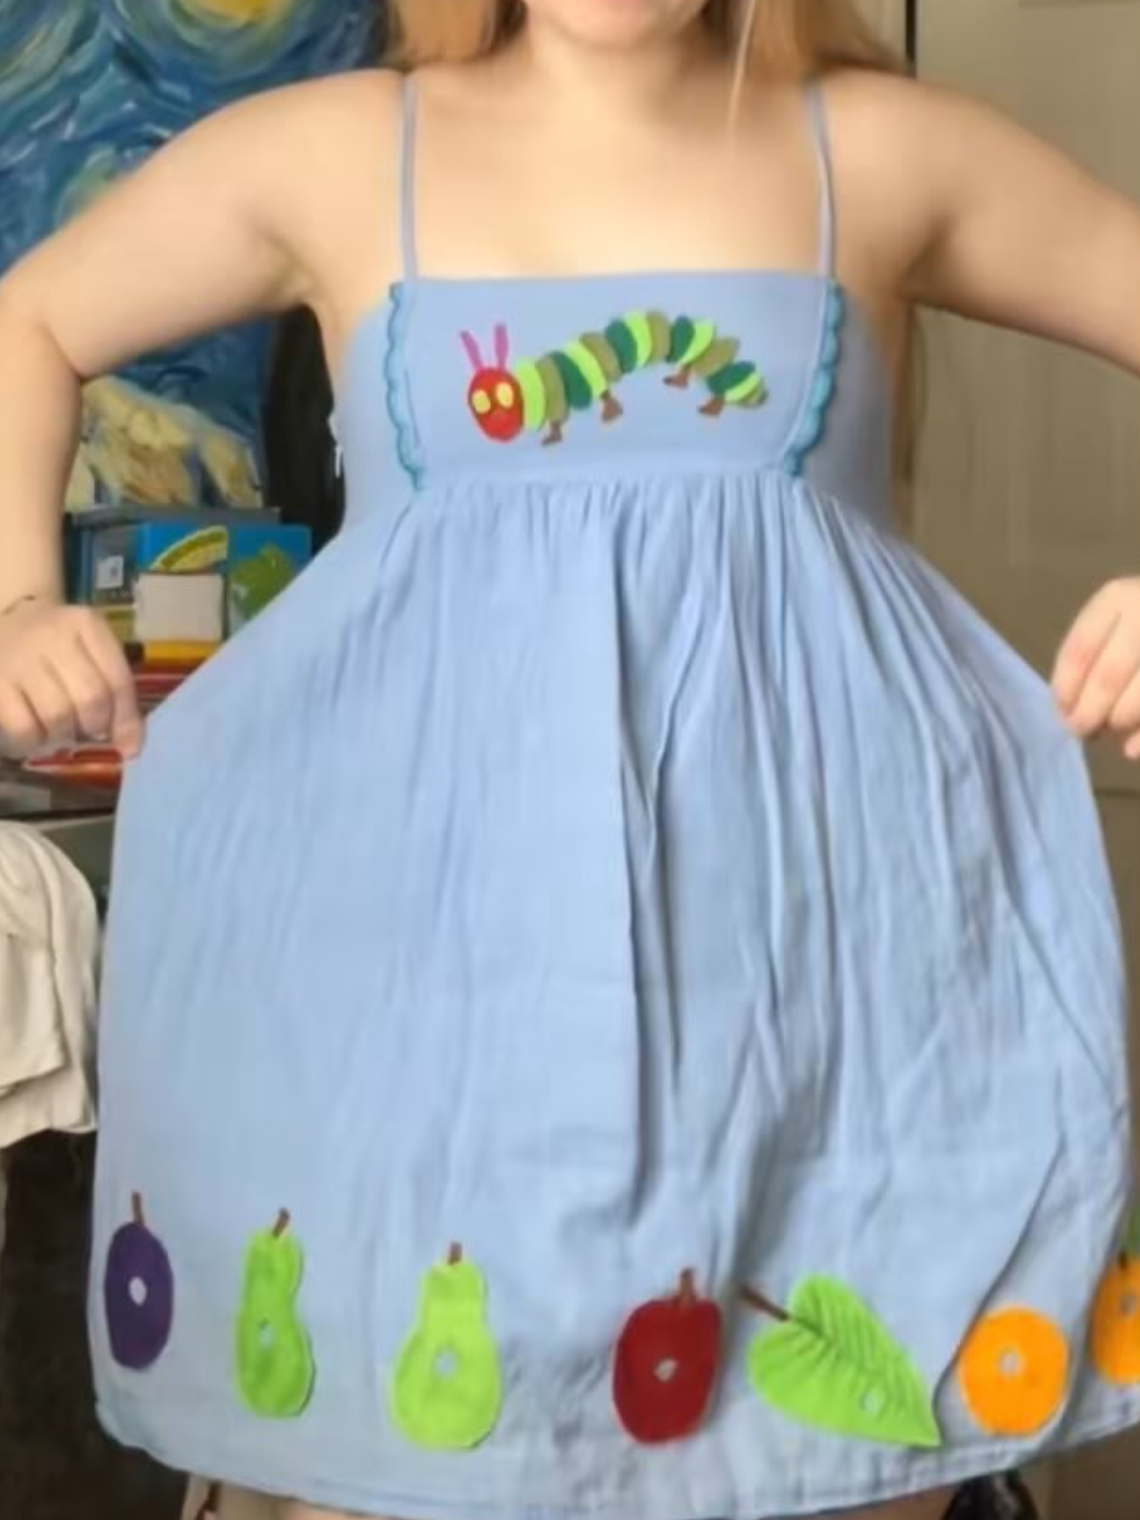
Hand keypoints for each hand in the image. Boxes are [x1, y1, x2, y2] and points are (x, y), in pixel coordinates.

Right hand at [0, 598, 142, 759]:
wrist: (3, 619)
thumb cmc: (54, 643)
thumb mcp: (89, 649)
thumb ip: (113, 690)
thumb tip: (130, 746)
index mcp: (86, 626)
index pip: (118, 680)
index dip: (127, 720)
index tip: (128, 746)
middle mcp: (53, 636)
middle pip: (90, 699)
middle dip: (95, 726)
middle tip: (85, 729)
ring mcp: (19, 659)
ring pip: (57, 716)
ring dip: (63, 736)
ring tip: (58, 729)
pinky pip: (23, 728)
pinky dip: (33, 743)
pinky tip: (34, 737)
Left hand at [1052, 577, 1139, 759]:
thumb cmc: (1138, 620)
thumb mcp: (1116, 617)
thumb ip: (1091, 653)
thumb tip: (1067, 708)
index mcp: (1118, 597)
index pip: (1080, 650)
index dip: (1065, 689)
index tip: (1061, 711)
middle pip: (1109, 676)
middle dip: (1089, 713)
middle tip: (1081, 731)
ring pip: (1138, 697)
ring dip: (1119, 721)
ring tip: (1112, 727)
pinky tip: (1132, 750)